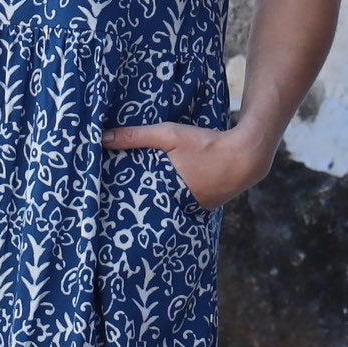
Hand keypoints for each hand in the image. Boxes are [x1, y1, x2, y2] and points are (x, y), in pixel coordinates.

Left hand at [100, 120, 273, 210]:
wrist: (245, 157)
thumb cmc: (205, 145)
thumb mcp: (169, 135)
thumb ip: (136, 136)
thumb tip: (102, 138)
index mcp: (164, 194)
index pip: (133, 204)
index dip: (118, 201)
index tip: (102, 199)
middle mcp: (177, 208)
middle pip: (147, 209)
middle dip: (134, 204)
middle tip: (112, 202)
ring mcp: (191, 210)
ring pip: (164, 208)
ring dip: (152, 203)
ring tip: (132, 200)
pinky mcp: (202, 207)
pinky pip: (179, 206)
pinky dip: (170, 200)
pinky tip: (162, 193)